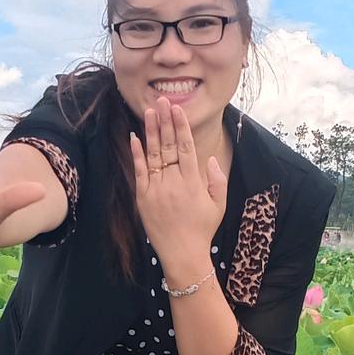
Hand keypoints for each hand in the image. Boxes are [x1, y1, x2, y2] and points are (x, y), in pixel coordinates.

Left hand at [129, 96, 227, 273]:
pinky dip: (137, 154)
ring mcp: (156, 189)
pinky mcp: (143, 198)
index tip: (177, 109)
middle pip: (168, 146)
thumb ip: (217, 180)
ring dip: (151, 131)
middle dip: (165, 121)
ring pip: (153, 154)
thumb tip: (211, 159)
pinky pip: (139, 172)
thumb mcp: (219, 205)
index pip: (185, 147)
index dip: (180, 126)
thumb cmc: (202, 229)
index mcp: (193, 182)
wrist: (182, 254)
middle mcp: (173, 182)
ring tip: (150, 111)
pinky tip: (135, 137)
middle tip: (162, 100)